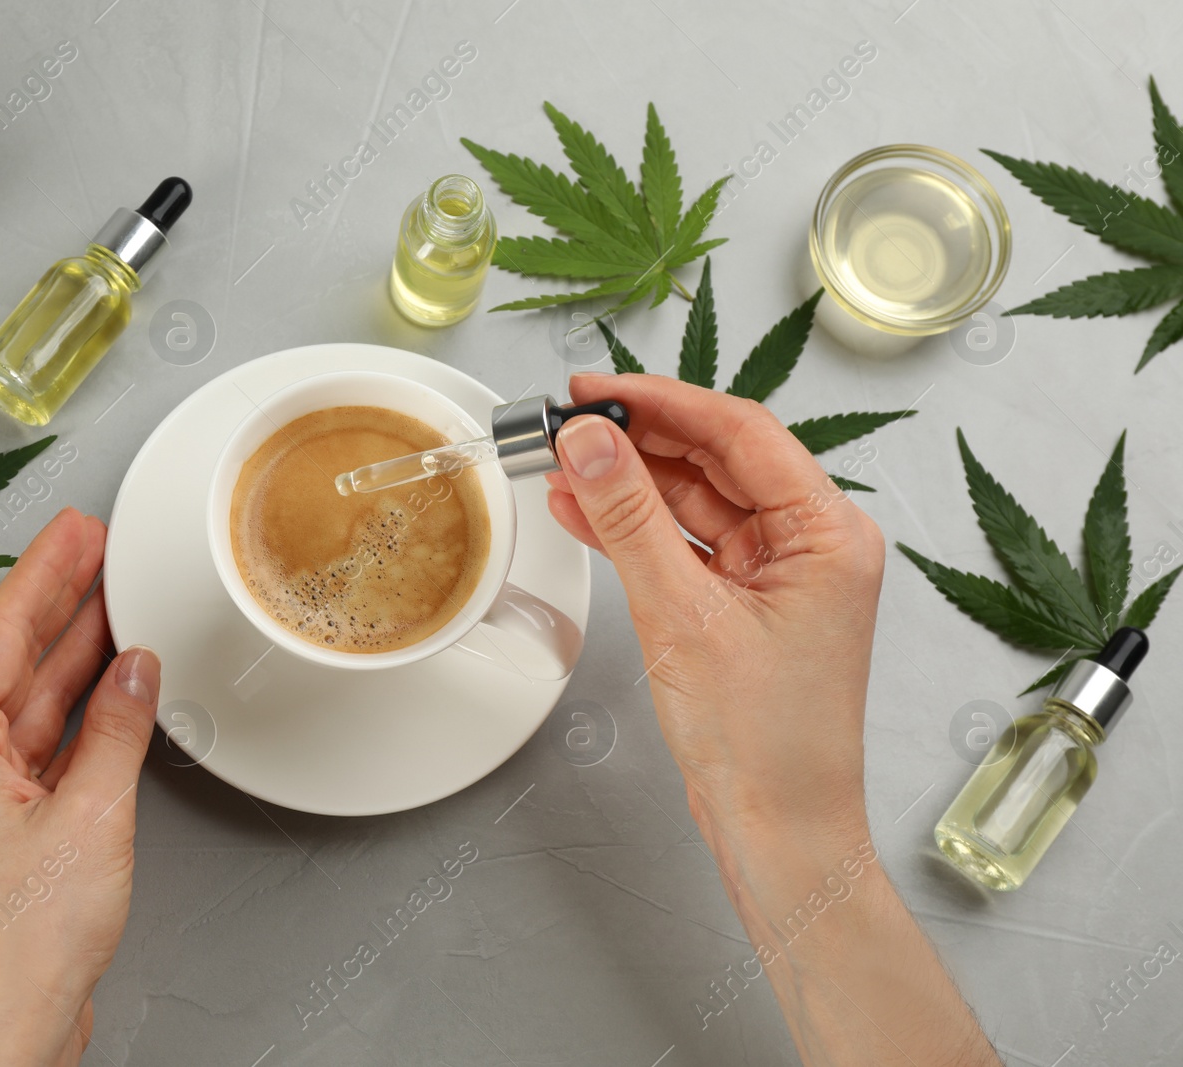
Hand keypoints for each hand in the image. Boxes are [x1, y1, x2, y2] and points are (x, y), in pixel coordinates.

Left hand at [0, 508, 158, 1065]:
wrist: (7, 1032)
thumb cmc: (23, 945)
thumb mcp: (91, 818)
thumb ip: (115, 732)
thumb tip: (133, 671)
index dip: (41, 575)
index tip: (73, 531)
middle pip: (12, 662)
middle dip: (59, 602)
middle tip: (98, 546)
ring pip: (31, 704)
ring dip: (74, 655)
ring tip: (115, 600)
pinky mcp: (4, 829)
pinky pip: (43, 747)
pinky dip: (80, 716)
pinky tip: (113, 688)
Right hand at [549, 374, 998, 1065]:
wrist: (779, 830)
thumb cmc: (765, 742)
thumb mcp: (684, 615)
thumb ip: (630, 518)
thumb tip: (591, 441)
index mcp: (830, 534)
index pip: (740, 433)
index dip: (661, 401)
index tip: (594, 389)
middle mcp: (813, 545)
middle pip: (718, 461)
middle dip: (640, 439)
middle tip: (569, 422)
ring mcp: (779, 576)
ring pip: (696, 502)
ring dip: (630, 484)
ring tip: (562, 465)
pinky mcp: (746, 606)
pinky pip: (687, 546)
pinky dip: (637, 530)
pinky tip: (584, 510)